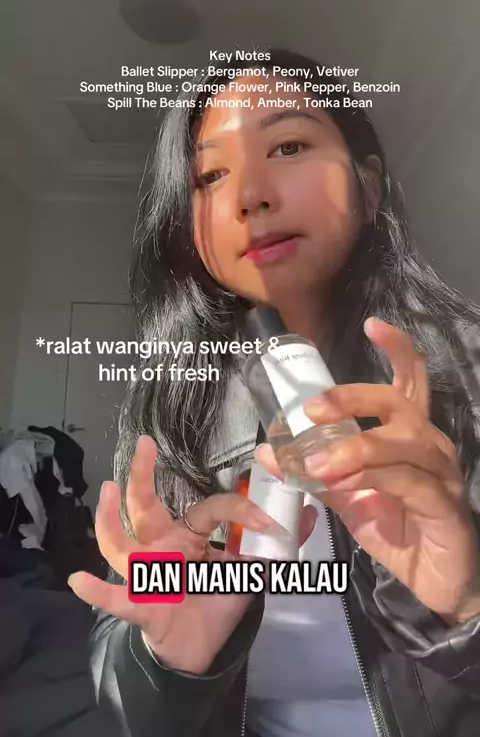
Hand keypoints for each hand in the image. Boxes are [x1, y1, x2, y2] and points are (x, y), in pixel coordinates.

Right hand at [68, 436, 315, 674]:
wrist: (197, 648)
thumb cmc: (216, 600)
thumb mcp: (249, 572)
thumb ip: (275, 546)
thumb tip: (310, 512)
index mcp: (191, 534)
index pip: (211, 508)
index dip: (242, 510)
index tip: (274, 522)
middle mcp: (163, 545)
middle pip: (147, 506)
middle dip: (142, 475)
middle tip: (143, 445)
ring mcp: (146, 572)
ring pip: (121, 542)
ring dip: (110, 519)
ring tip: (106, 492)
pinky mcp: (139, 604)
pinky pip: (115, 598)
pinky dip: (96, 590)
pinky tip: (79, 579)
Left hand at [258, 318, 479, 623]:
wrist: (430, 583)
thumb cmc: (393, 529)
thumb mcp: (345, 495)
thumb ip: (312, 471)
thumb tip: (267, 450)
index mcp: (407, 435)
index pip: (408, 381)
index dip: (397, 350)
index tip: (372, 323)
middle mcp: (429, 444)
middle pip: (398, 402)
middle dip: (354, 398)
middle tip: (313, 409)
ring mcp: (442, 472)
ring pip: (403, 440)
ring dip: (355, 447)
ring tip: (317, 462)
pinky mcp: (445, 504)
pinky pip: (409, 480)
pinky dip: (373, 477)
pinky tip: (347, 483)